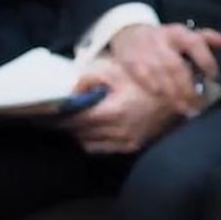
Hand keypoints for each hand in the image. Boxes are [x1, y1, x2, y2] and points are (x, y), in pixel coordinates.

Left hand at [61, 58, 181, 152]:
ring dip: (77, 134)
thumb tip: (72, 91)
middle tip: (49, 118)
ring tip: (69, 124)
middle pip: (79, 133)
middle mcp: (117, 131)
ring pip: (89, 143)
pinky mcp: (132, 146)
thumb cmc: (145, 78)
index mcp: (112, 111)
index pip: (74, 119)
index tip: (41, 113)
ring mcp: (126, 141)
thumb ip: (90, 79)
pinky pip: (103, 149)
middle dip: (63, 125)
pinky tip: (88, 131)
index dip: (56, 117)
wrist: (179, 96)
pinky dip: (92, 141)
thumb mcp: (116, 70)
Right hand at [109, 23, 220, 113]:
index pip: (195, 43)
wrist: (129, 33)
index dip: (206, 61)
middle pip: (176, 66)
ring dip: (173, 95)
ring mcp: (146, 52)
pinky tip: (164, 104)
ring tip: (185, 110)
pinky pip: (144, 79)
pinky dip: (155, 91)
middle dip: (187, 88)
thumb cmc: (165, 40)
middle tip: (197, 105)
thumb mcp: (184, 34)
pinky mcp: (132, 62)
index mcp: (178, 33)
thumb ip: (205, 38)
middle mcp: (162, 41)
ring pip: (161, 75)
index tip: (213, 78)